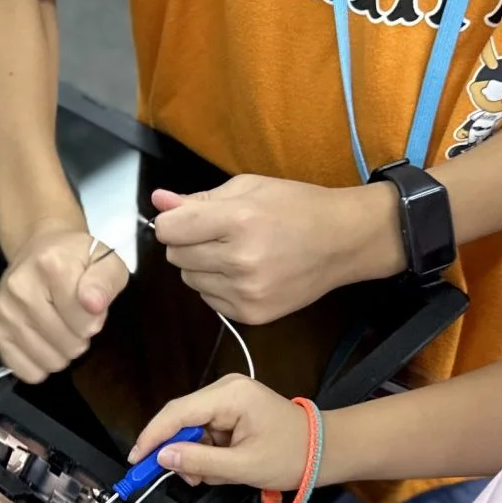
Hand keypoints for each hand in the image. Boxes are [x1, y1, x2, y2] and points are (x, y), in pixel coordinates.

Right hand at [0, 224, 128, 381]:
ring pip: (49, 361)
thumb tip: (93, 305)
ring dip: (62, 351)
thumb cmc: (78, 260)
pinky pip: (25, 370)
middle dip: (79, 336)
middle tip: (74, 316)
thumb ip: (105, 282)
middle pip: (69, 345)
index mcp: (50, 265)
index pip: (86, 322)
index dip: (95, 319)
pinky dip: (40, 364)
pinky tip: (43, 341)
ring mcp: (3, 311)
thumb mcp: (106, 263)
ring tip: (59, 327)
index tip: (89, 304)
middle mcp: (19, 287)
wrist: (38, 250)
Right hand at [127, 376, 316, 489]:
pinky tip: (220, 466)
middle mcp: (225, 388)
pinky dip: (206, 451)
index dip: (153, 437)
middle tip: (185, 479)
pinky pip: (205, 430)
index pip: (178, 412)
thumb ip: (200, 461)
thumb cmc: (291, 456)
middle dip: (178, 450)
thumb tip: (163, 458)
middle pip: (181, 418)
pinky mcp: (231, 408)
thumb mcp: (243, 466)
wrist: (326, 449)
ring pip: (192, 427)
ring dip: (195, 455)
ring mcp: (229, 397)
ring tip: (212, 476)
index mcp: (230, 396)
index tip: (136, 460)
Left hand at [152, 176, 400, 324]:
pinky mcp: (252, 314)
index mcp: (239, 220)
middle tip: (219, 233)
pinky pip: (208, 299)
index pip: (170, 229)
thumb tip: (158, 201)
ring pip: (189, 280)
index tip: (186, 217)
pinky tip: (244, 272)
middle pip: (176, 256)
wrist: (343, 242)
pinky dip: (217, 286)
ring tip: (234, 252)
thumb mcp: (250, 188)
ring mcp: (247, 292)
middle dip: (188, 242)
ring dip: (201, 266)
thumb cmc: (297, 208)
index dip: (172, 221)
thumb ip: (199, 198)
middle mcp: (241, 260)